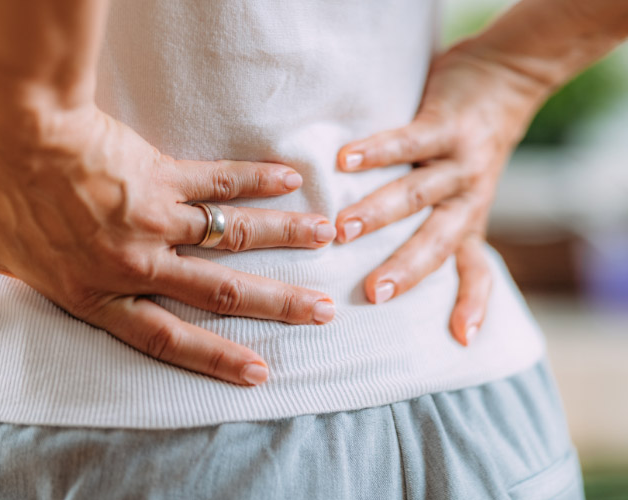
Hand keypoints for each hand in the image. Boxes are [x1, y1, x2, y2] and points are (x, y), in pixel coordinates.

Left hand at [0, 103, 336, 385]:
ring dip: (284, 240)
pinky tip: (292, 180)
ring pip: (231, 236)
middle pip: (218, 291)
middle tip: (322, 310)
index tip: (260, 371)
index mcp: (94, 291)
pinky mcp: (161, 174)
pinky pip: (218, 181)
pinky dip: (255, 182)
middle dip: (275, 305)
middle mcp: (135, 263)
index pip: (165, 336)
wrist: (10, 125)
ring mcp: (154, 218)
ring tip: (329, 241)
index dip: (214, 357)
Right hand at [334, 42, 541, 345]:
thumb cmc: (468, 143)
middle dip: (405, 269)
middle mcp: (467, 197)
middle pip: (438, 241)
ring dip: (379, 213)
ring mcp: (458, 161)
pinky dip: (376, 151)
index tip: (460, 339)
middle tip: (371, 294)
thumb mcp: (464, 188)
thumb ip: (431, 219)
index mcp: (469, 218)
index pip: (475, 268)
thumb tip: (374, 252)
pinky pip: (409, 139)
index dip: (473, 303)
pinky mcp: (446, 125)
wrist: (506, 79)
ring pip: (417, 193)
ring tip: (341, 230)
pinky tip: (345, 158)